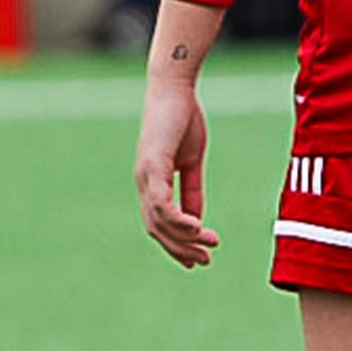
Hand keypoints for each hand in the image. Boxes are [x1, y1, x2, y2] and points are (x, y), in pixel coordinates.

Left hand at [135, 69, 218, 268]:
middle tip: (204, 262)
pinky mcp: (153, 165)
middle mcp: (143, 181)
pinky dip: (178, 220)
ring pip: (159, 220)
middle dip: (180, 249)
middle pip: (156, 228)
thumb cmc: (183, 119)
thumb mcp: (191, 161)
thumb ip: (192, 190)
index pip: (158, 222)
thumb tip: (197, 218)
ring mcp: (145, 174)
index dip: (175, 243)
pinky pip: (162, 203)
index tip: (197, 258)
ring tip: (208, 246)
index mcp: (151, 181)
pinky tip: (196, 228)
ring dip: (184, 238)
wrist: (175, 88)